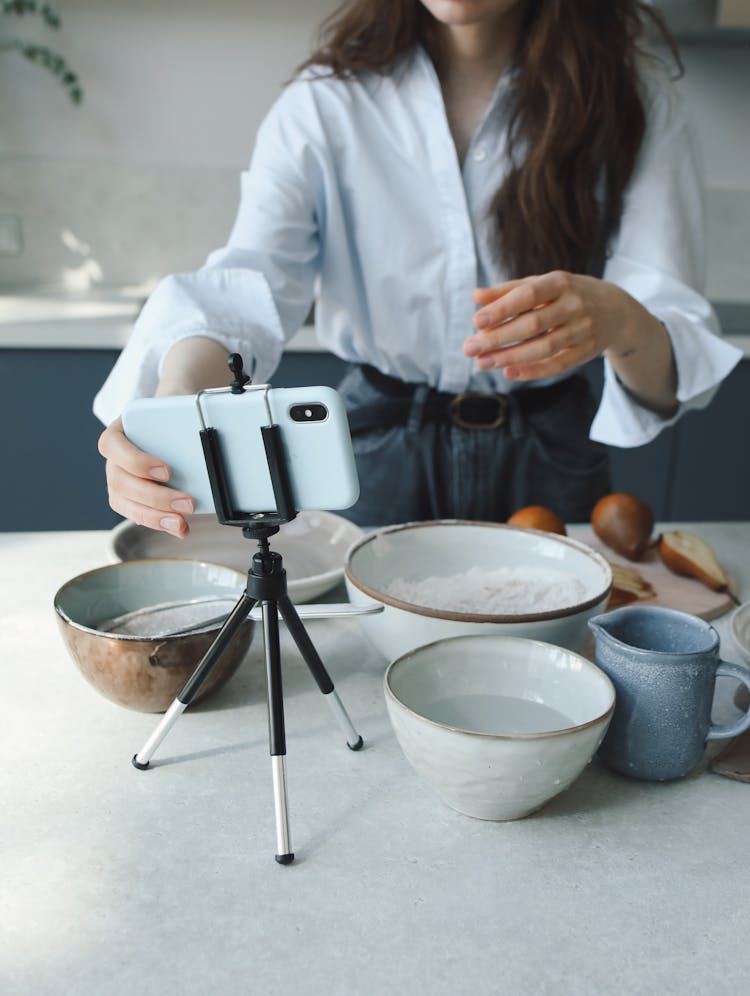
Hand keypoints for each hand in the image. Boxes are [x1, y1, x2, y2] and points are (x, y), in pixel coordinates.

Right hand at [98, 417, 194, 536]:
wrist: (169, 422)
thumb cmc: (169, 417)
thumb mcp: (175, 411)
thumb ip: (182, 421)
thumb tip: (205, 440)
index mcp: (117, 432)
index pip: (112, 445)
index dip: (137, 462)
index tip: (166, 471)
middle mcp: (113, 458)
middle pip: (121, 482)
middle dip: (156, 497)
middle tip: (187, 503)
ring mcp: (117, 479)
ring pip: (124, 503)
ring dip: (155, 516)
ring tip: (181, 522)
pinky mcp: (128, 498)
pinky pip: (136, 514)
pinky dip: (159, 523)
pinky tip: (179, 527)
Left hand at [463, 271, 630, 379]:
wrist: (616, 309)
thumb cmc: (567, 294)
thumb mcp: (542, 284)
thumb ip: (509, 291)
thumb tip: (475, 296)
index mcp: (560, 282)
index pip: (528, 296)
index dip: (502, 308)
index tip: (476, 321)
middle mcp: (574, 305)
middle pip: (533, 325)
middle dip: (498, 338)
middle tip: (469, 348)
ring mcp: (583, 329)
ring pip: (544, 347)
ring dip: (510, 357)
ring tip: (483, 363)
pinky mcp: (587, 351)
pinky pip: (558, 364)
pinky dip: (533, 371)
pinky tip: (509, 373)